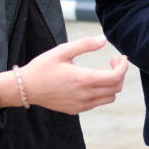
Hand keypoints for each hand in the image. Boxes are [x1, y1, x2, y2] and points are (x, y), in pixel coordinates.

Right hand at [0, 35, 126, 113]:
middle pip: (116, 88)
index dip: (123, 66)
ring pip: (109, 98)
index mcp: (83, 79)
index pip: (116, 77)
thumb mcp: (62, 50)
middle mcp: (85, 95)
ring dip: (111, 84)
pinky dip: (102, 92)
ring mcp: (81, 105)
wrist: (26, 88)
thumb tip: (103, 39)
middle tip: (113, 61)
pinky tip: (91, 81)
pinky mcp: (76, 110)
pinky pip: (97, 103)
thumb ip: (85, 44)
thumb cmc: (43, 67)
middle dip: (120, 73)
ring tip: (101, 71)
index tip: (120, 57)